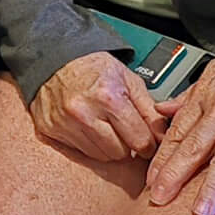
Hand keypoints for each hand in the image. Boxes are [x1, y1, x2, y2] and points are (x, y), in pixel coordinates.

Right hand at [29, 51, 164, 162]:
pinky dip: (88, 143)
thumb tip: (163, 138)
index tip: (145, 139)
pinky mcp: (51, 130)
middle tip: (120, 126)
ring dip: (107, 145)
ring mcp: (65, 123)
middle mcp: (84, 112)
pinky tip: (86, 125)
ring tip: (102, 124)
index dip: (147, 142)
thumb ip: (149, 110)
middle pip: (121, 153)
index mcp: (108, 98)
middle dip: (126, 143)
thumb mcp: (128, 80)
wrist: (54, 58)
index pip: (141, 141)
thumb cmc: (92, 68)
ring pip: (101, 156)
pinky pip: (81, 152)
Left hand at [145, 54, 214, 214]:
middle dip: (175, 175)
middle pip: (195, 148)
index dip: (163, 158)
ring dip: (213, 187)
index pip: (178, 133)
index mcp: (208, 98)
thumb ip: (189, 96)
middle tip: (159, 198)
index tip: (151, 180)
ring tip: (201, 212)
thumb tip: (161, 110)